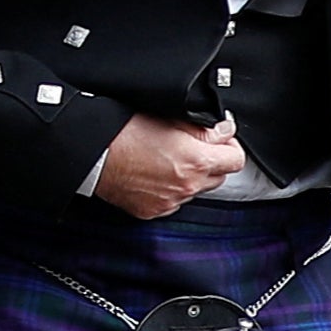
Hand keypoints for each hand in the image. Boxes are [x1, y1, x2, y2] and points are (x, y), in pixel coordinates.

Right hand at [96, 112, 246, 218]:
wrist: (94, 154)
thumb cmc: (125, 132)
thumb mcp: (170, 119)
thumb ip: (204, 129)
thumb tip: (224, 131)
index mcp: (196, 161)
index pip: (236, 160)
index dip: (229, 147)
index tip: (220, 141)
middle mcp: (187, 186)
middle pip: (219, 177)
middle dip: (211, 163)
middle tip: (191, 148)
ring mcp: (171, 201)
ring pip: (196, 191)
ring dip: (190, 178)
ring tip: (167, 160)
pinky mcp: (155, 211)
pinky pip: (175, 202)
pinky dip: (171, 190)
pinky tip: (156, 175)